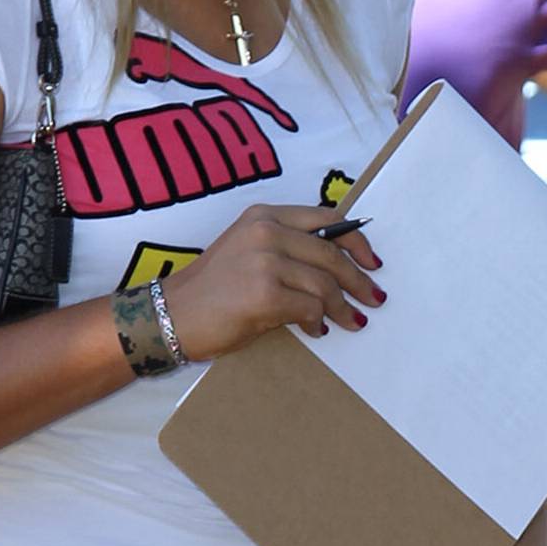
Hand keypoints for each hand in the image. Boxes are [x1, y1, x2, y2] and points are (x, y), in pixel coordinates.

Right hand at [163, 203, 381, 360]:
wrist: (172, 314)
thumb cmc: (212, 289)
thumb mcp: (248, 251)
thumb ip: (287, 248)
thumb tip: (338, 267)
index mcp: (264, 215)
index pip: (326, 219)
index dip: (356, 242)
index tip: (372, 261)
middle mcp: (265, 231)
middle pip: (332, 254)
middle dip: (359, 280)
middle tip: (373, 299)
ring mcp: (265, 261)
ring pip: (326, 284)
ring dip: (342, 307)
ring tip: (349, 321)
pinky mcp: (265, 294)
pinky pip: (311, 308)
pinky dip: (318, 322)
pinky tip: (314, 330)